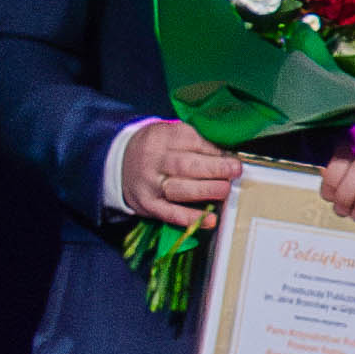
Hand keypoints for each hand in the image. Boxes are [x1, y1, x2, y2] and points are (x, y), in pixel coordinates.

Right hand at [119, 123, 244, 231]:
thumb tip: (231, 155)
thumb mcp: (171, 134)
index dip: (214, 150)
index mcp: (162, 137)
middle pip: (185, 165)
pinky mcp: (148, 205)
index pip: (190, 141)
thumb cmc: (158, 148)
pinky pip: (170, 213)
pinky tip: (210, 219)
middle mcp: (153, 160)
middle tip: (235, 171)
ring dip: (206, 191)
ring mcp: (149, 184)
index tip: (233, 157)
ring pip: (179, 189)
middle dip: (214, 169)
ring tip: (226, 190)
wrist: (119, 162)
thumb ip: (198, 140)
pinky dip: (191, 218)